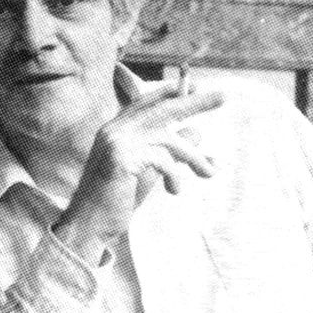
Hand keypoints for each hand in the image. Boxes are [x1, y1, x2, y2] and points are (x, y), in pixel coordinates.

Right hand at [55, 76, 222, 260]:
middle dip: (196, 102)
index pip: (148, 101)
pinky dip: (175, 175)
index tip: (199, 87)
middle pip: (163, 108)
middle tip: (224, 97)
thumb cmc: (116, 201)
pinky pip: (162, 159)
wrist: (89, 225)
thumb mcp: (150, 172)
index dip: (173, 93)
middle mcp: (114, 129)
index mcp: (116, 129)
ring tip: (209, 172)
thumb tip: (198, 132)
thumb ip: (170, 150)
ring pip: (169, 138)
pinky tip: (174, 190)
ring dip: (195, 157)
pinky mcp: (122, 158)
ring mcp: (116, 142)